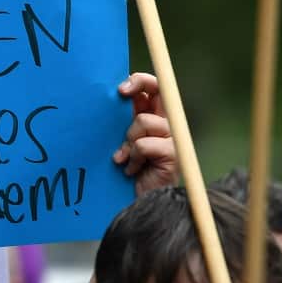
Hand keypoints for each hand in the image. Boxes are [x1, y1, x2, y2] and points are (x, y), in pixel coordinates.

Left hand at [112, 72, 177, 194]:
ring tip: (124, 158)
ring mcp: (173, 138)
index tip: (119, 89)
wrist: (137, 202)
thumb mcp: (120, 140)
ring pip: (144, 121)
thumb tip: (108, 98)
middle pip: (159, 89)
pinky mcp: (174, 154)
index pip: (154, 87)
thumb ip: (119, 120)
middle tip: (119, 93)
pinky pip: (144, 144)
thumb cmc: (125, 170)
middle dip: (138, 84)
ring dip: (128, 139)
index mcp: (154, 116)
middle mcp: (167, 123)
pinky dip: (132, 157)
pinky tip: (131, 170)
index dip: (139, 81)